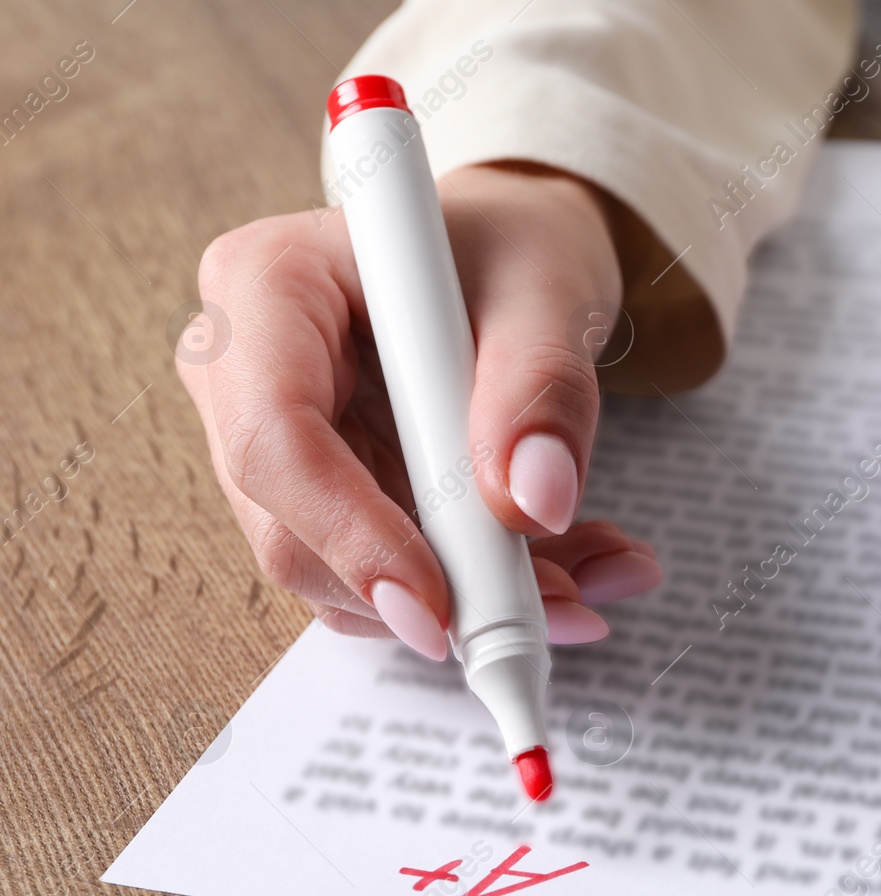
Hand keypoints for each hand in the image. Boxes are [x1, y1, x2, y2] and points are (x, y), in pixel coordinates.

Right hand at [176, 163, 660, 656]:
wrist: (510, 263)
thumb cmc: (510, 249)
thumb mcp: (545, 291)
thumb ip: (540, 389)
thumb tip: (533, 502)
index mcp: (266, 285)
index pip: (274, 438)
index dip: (351, 537)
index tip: (439, 605)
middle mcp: (243, 372)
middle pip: (295, 530)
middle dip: (430, 590)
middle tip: (556, 609)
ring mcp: (277, 444)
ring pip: (344, 575)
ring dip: (469, 602)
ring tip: (585, 584)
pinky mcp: (324, 498)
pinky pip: (385, 577)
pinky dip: (479, 591)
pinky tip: (563, 573)